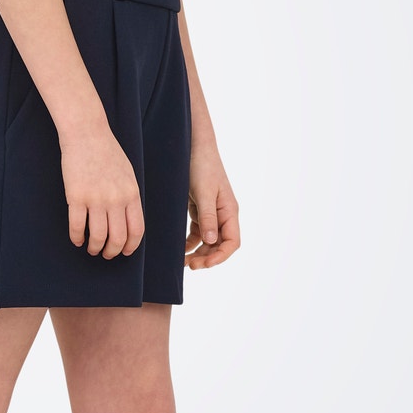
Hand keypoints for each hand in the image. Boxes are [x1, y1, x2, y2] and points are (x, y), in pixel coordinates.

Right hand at [59, 124, 144, 258]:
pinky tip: (77, 239)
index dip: (130, 246)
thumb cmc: (107, 152)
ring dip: (94, 248)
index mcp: (131, 194)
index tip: (124, 252)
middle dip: (111, 251)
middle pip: (117, 238)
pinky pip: (77, 226)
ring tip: (91, 249)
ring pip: (98, 236)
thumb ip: (129, 197)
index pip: (136, 230)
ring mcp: (96, 198)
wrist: (87, 134)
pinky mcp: (76, 197)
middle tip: (106, 254)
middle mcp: (116, 199)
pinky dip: (77, 238)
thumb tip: (127, 221)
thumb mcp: (128, 174)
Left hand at [185, 150, 239, 268]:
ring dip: (198, 253)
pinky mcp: (200, 209)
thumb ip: (208, 217)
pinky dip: (190, 242)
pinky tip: (180, 249)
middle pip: (220, 245)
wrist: (194, 146)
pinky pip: (198, 232)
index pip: (232, 242)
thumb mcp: (204, 192)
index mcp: (229, 211)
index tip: (204, 264)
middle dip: (207, 257)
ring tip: (183, 261)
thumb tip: (212, 241)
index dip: (220, 256)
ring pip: (208, 241)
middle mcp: (223, 214)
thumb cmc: (202, 166)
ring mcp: (212, 212)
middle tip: (189, 266)